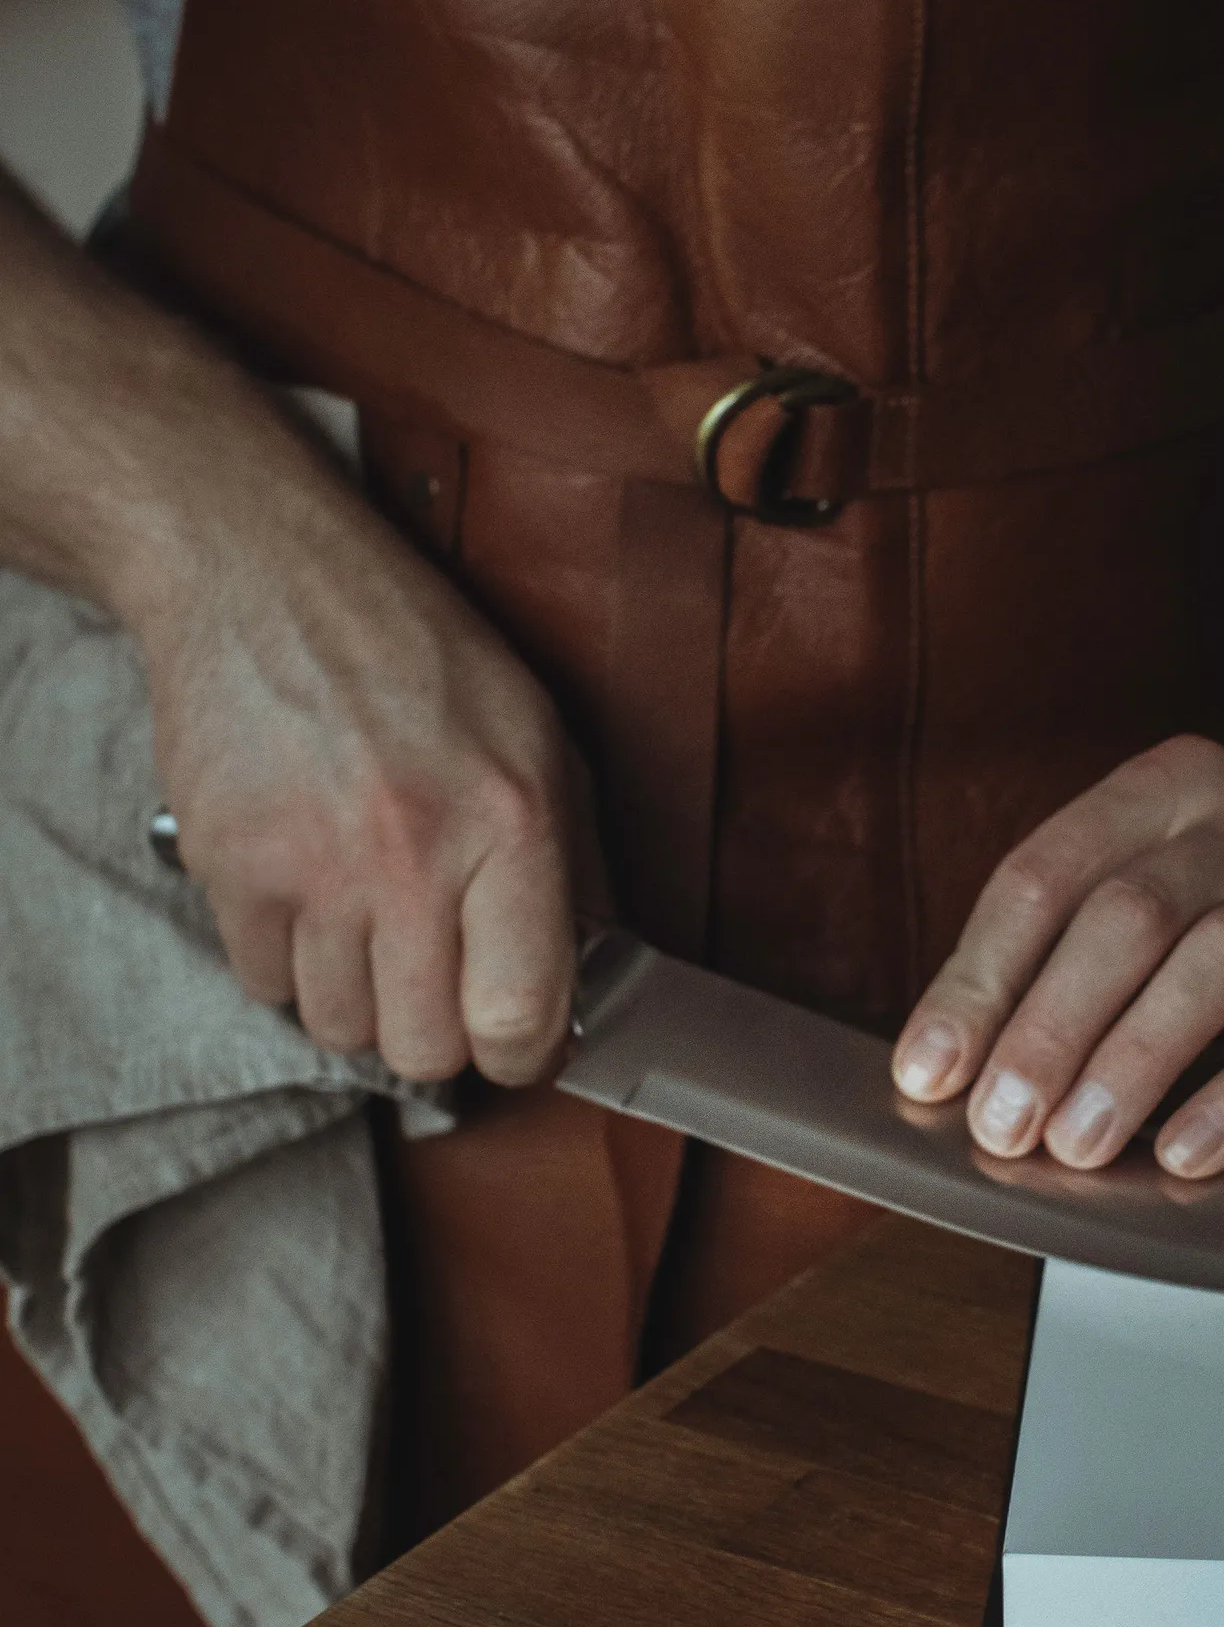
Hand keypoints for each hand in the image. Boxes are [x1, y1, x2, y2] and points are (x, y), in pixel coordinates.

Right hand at [135, 455, 587, 1088]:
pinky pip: (265, 986)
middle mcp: (411, 855)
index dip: (525, 1050)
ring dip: (360, 996)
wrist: (262, 576)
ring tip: (370, 917)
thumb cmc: (414, 651)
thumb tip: (592, 977)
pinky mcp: (228, 868)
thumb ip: (573, 862)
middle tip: (439, 976)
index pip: (520, 1017)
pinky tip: (310, 892)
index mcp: (511, 819)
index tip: (518, 1037)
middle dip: (438, 1030)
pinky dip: (290, 962)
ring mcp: (310, 868)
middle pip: (423, 1050)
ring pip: (340, 1029)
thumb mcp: (538, 734)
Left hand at [891, 735, 1223, 1178]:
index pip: (1043, 874)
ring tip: (1077, 1148)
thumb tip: (968, 1067)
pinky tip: (1190, 1151)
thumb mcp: (1177, 871)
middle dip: (1046, 1028)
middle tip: (998, 1125)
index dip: (977, 979)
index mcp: (1163, 788)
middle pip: (1122, 916)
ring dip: (1134, 1061)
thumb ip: (1085, 945)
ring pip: (1214, 960)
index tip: (927, 1072)